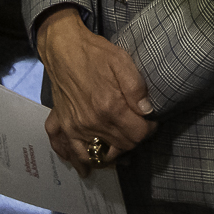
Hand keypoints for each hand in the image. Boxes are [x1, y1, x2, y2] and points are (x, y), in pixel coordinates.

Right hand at [36, 9, 156, 171]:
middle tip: (136, 127)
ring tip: (119, 147)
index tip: (151, 121)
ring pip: (98, 155)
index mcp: (109, 107)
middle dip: (133, 140)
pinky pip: (69, 151)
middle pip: (121, 147)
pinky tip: (86, 165)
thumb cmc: (95, 53)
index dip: (149, 130)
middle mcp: (92, 123)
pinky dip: (78, 160)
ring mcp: (75, 127)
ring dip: (111, 154)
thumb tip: (147, 111)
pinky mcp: (63, 125)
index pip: (137, 135)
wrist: (63, 48)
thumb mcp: (122, 61)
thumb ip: (137, 88)